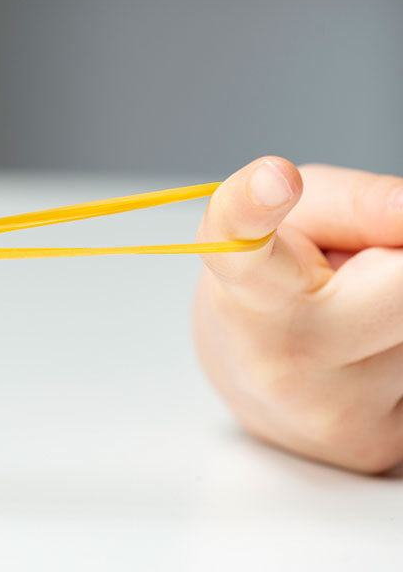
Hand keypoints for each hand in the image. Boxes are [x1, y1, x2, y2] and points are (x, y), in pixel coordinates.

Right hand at [194, 156, 402, 472]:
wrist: (251, 378)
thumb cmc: (279, 278)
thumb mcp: (299, 217)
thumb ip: (355, 203)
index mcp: (245, 286)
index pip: (243, 244)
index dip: (255, 208)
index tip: (274, 181)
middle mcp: (276, 356)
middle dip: (399, 262)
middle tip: (362, 271)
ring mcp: (325, 413)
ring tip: (363, 322)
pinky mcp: (369, 449)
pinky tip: (373, 360)